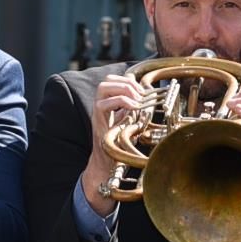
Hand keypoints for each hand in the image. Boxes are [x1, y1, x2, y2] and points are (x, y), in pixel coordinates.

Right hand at [82, 72, 148, 211]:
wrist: (108, 161)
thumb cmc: (120, 143)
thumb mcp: (130, 121)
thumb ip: (134, 107)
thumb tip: (143, 94)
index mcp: (109, 102)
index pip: (113, 80)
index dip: (128, 80)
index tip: (142, 90)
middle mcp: (101, 104)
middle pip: (107, 80)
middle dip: (126, 83)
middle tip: (139, 94)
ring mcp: (98, 111)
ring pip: (103, 87)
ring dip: (123, 90)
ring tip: (136, 100)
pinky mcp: (97, 120)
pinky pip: (104, 104)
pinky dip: (121, 102)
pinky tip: (133, 109)